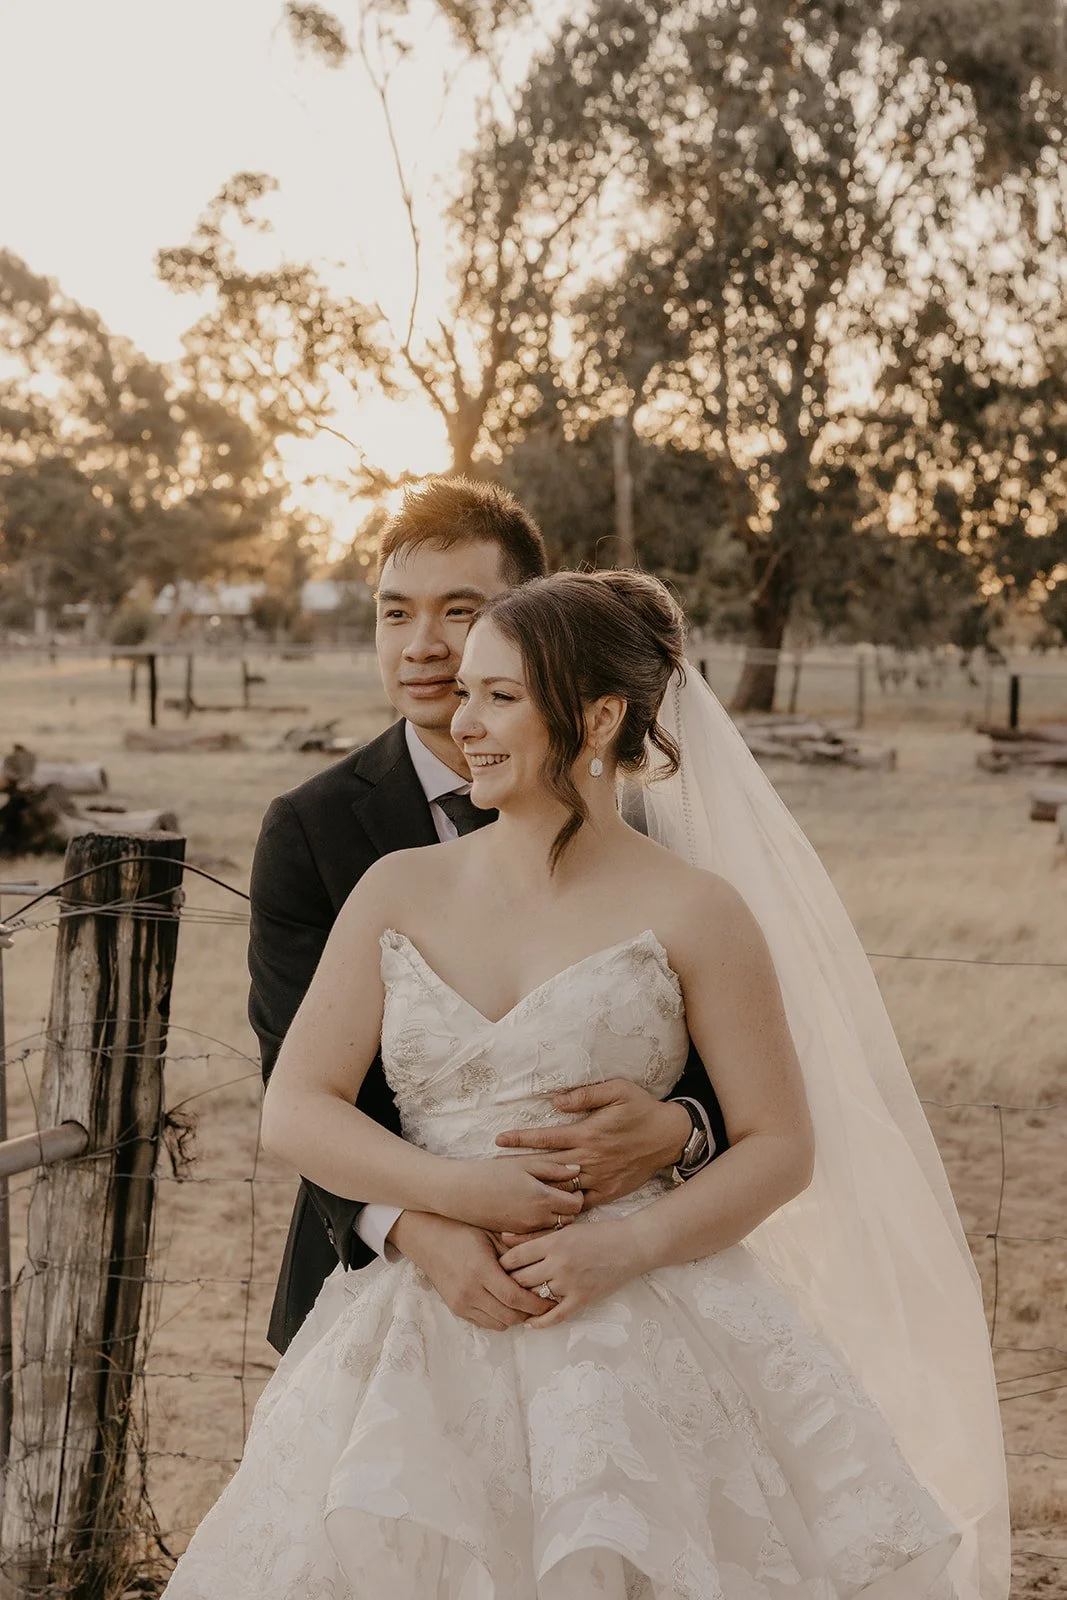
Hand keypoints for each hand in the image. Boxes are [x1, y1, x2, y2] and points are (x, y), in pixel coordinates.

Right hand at [388, 1211, 548, 1330]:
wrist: (427, 1237)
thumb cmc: (462, 1229)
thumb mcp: (491, 1234)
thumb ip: (516, 1251)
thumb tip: (545, 1262)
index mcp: (480, 1270)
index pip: (515, 1298)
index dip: (537, 1304)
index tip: (552, 1300)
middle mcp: (469, 1291)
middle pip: (509, 1316)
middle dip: (530, 1313)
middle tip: (543, 1302)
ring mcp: (461, 1302)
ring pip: (498, 1324)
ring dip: (515, 1316)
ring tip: (526, 1302)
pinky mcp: (456, 1308)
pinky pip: (485, 1323)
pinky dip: (499, 1317)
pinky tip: (506, 1302)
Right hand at [444, 1154, 584, 1234]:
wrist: (460, 1193)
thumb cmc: (491, 1173)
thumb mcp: (523, 1164)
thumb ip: (553, 1169)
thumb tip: (577, 1169)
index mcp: (542, 1198)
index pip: (576, 1205)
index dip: (577, 1196)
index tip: (572, 1189)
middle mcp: (537, 1219)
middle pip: (568, 1221)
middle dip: (569, 1211)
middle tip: (562, 1198)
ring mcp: (525, 1231)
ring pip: (553, 1232)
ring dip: (556, 1222)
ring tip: (548, 1206)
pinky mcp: (514, 1238)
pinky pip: (536, 1239)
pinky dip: (540, 1231)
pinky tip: (532, 1217)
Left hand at [495, 1081, 690, 1206]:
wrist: (669, 1136)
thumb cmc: (641, 1108)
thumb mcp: (617, 1090)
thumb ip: (585, 1095)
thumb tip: (555, 1101)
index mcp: (588, 1133)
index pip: (546, 1138)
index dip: (521, 1139)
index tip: (499, 1140)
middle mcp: (590, 1159)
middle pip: (546, 1166)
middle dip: (518, 1168)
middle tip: (494, 1173)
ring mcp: (599, 1178)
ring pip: (561, 1188)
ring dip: (536, 1191)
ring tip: (512, 1196)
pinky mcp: (608, 1192)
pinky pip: (581, 1204)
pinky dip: (563, 1209)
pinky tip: (545, 1214)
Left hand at [498, 1219, 644, 1327]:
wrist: (630, 1246)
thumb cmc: (597, 1234)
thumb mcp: (565, 1229)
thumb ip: (535, 1236)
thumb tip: (502, 1237)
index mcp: (553, 1242)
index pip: (514, 1257)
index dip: (501, 1264)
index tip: (495, 1267)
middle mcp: (559, 1263)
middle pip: (520, 1279)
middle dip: (507, 1283)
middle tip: (498, 1287)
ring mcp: (570, 1283)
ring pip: (534, 1297)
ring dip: (522, 1302)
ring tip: (510, 1304)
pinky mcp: (582, 1299)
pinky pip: (555, 1316)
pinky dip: (539, 1322)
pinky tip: (530, 1323)